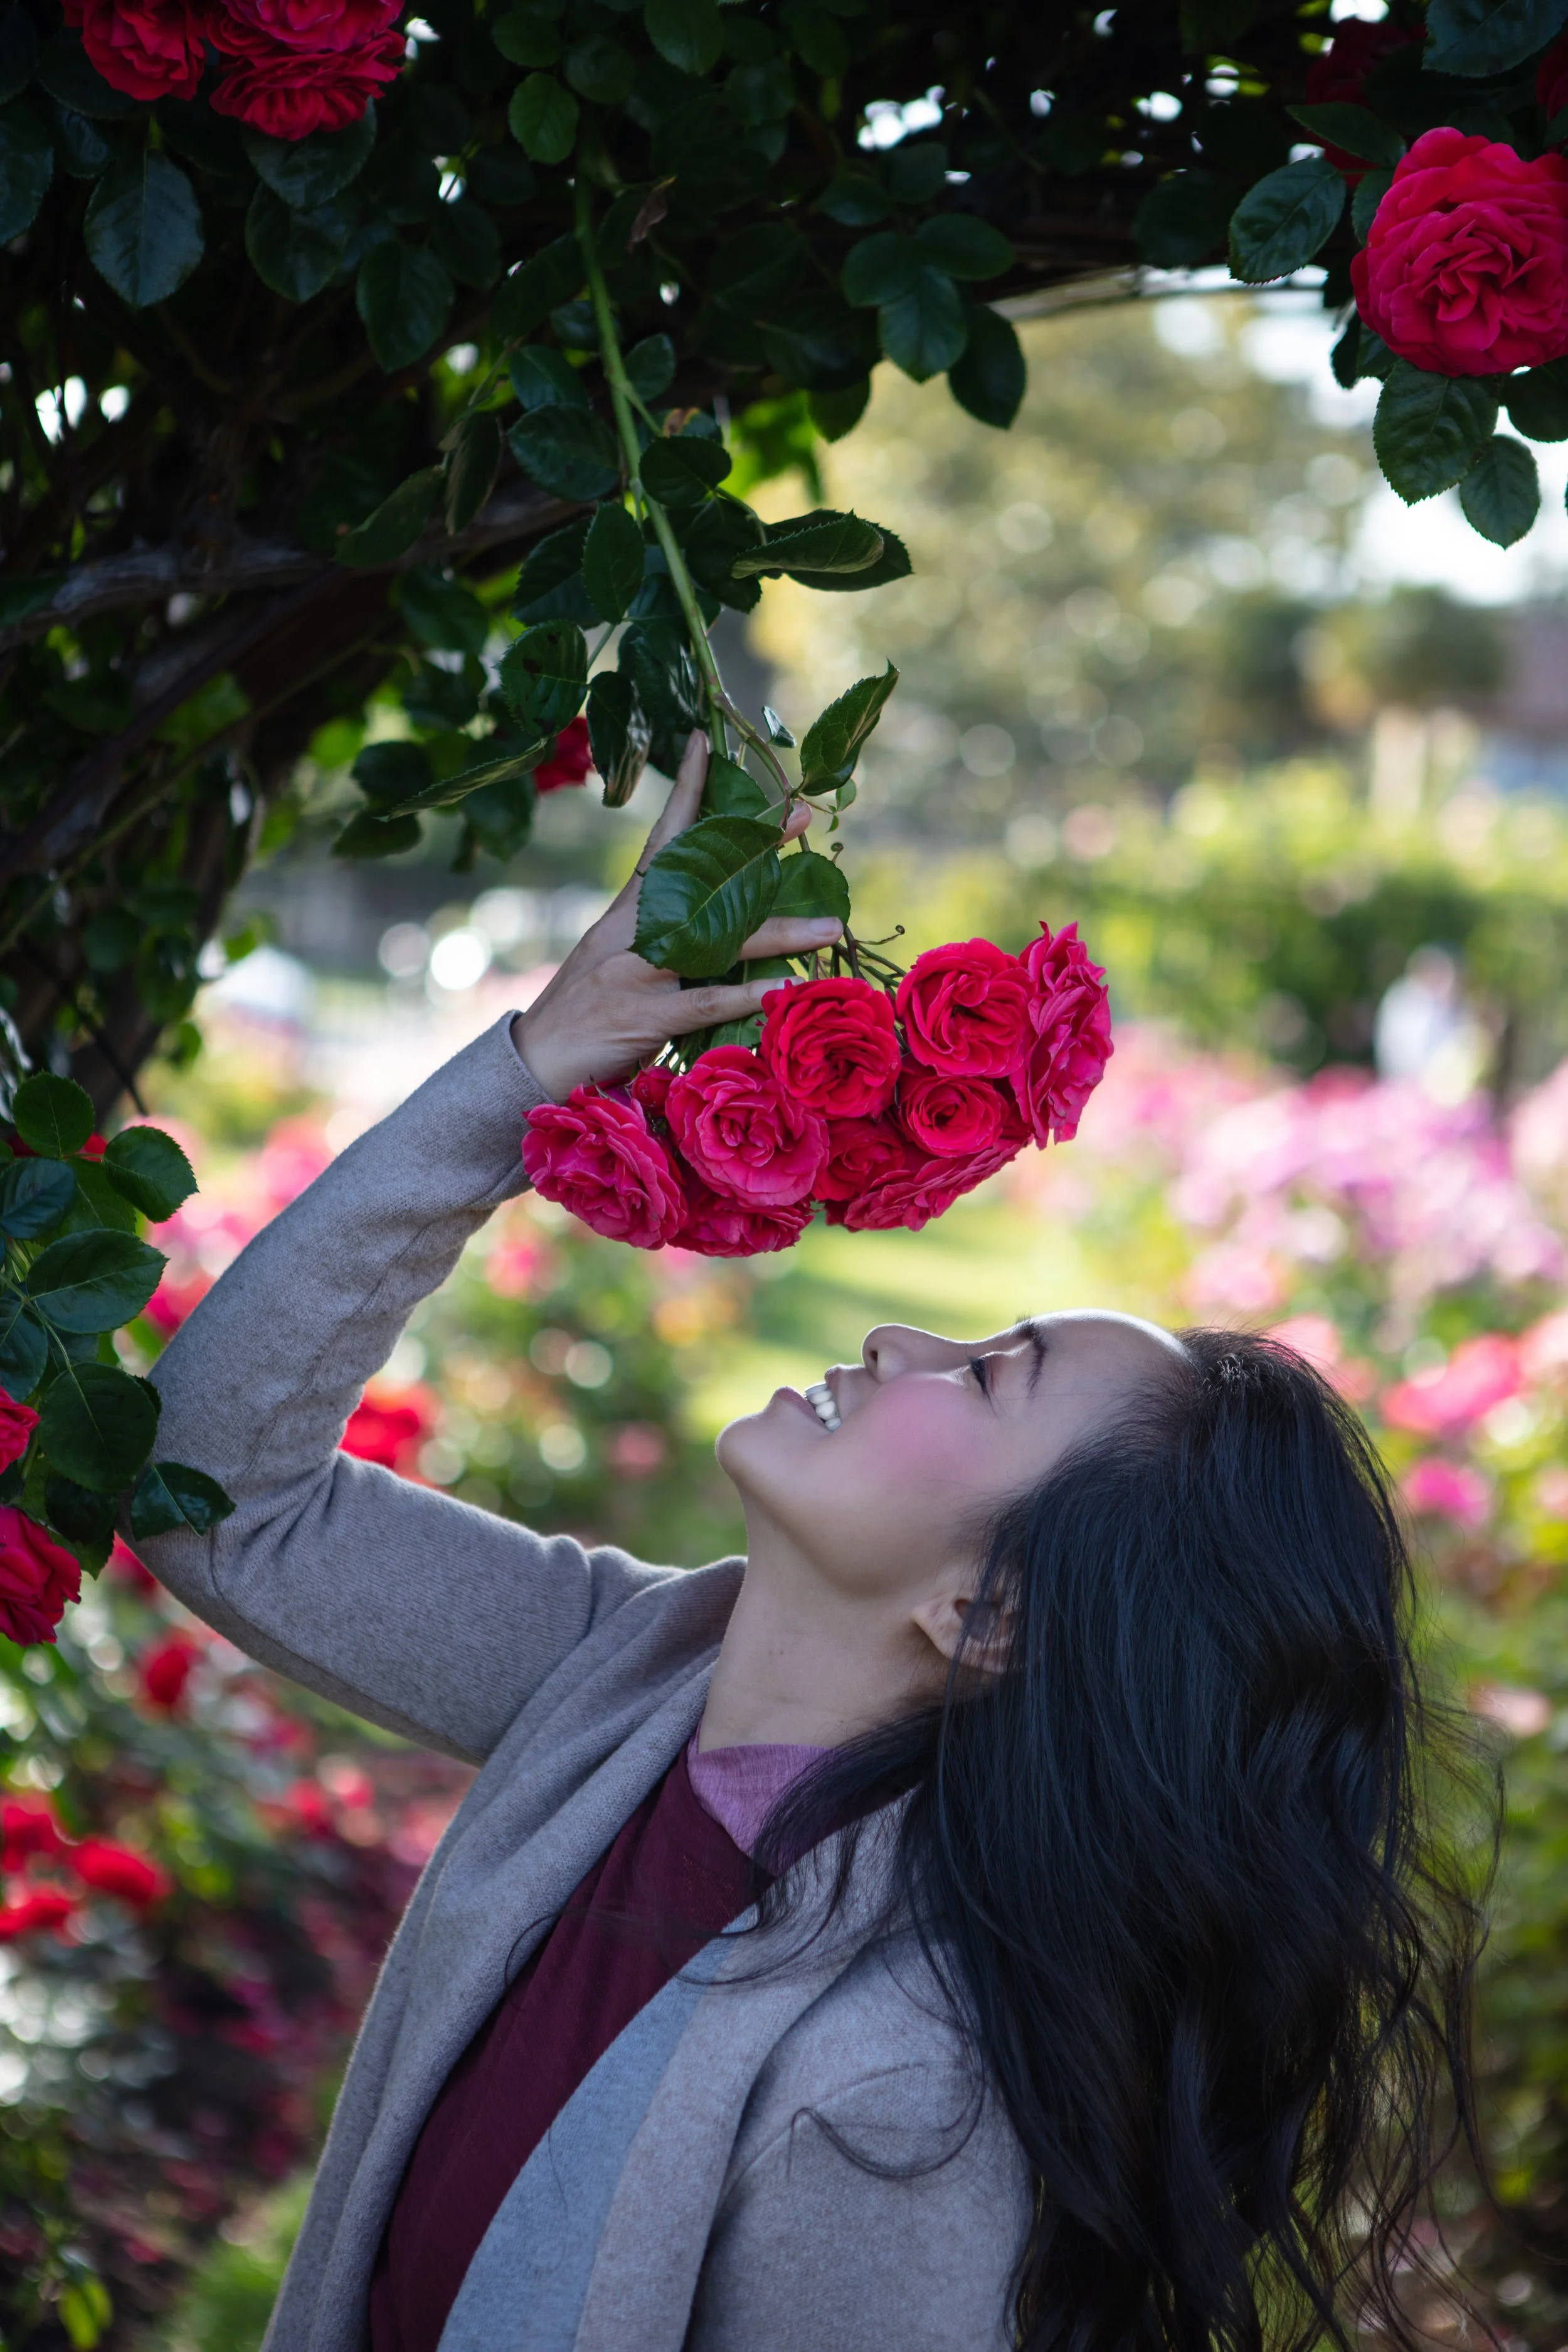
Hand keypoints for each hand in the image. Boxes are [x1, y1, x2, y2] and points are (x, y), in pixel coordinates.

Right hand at [511, 731, 840, 1099]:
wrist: (534, 1058)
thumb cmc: (584, 1009)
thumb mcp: (619, 959)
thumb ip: (664, 936)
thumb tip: (719, 920)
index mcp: (627, 911)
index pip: (660, 839)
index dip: (683, 791)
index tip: (703, 743)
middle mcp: (634, 931)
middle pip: (701, 879)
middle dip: (753, 849)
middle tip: (800, 817)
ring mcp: (639, 971)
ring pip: (717, 942)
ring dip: (778, 933)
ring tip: (828, 927)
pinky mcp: (646, 1016)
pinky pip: (705, 1002)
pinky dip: (745, 997)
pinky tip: (783, 990)